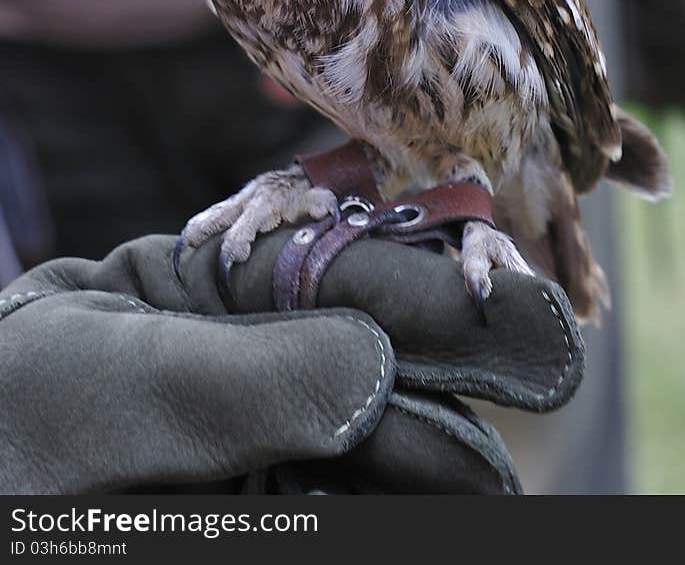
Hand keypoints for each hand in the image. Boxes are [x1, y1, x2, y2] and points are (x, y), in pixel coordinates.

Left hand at [0, 232, 584, 493]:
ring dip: (442, 445)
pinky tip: (446, 487)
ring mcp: (264, 445)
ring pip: (379, 433)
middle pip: (377, 346)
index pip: (334, 267)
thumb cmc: (7, 436)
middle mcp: (250, 363)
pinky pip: (348, 496)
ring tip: (495, 469)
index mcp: (206, 293)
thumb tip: (374, 366)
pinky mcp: (270, 505)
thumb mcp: (112, 382)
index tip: (503, 293)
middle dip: (461, 350)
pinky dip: (398, 493)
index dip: (425, 277)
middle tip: (542, 352)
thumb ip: (249, 368)